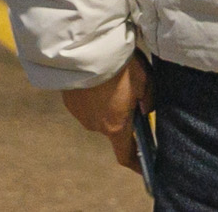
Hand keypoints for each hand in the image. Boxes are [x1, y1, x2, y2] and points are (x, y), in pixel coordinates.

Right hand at [61, 53, 152, 173]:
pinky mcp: (69, 101)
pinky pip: (84, 103)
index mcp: (116, 126)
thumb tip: (146, 110)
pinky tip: (98, 80)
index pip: (125, 155)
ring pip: (98, 114)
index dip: (135, 163)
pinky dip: (92, 96)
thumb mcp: (145, 81)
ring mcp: (79, 115)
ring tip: (112, 81)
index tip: (143, 167)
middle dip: (121, 116)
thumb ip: (148, 100)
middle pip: (112, 128)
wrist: (88, 50)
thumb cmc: (121, 67)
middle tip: (130, 94)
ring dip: (106, 104)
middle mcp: (95, 126)